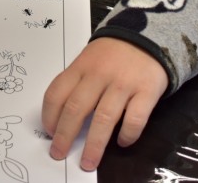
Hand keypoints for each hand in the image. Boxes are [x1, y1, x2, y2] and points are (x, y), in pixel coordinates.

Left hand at [41, 37, 167, 170]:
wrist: (148, 35)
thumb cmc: (113, 53)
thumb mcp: (88, 59)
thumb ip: (76, 82)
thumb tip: (61, 117)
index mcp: (80, 67)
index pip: (57, 93)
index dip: (49, 116)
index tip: (49, 133)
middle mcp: (99, 75)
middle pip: (76, 108)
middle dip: (65, 136)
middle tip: (59, 153)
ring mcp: (123, 83)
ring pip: (104, 118)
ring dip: (94, 144)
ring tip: (88, 162)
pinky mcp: (146, 91)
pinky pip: (135, 118)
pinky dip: (127, 134)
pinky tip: (122, 143)